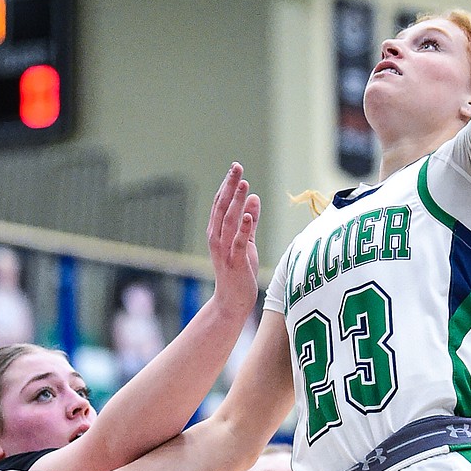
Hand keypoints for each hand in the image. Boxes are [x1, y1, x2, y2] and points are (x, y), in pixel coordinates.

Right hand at [206, 164, 260, 323]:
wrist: (232, 302)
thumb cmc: (238, 272)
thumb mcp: (245, 242)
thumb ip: (249, 221)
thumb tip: (253, 197)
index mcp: (217, 232)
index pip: (221, 204)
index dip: (227, 185)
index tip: (235, 168)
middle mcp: (217, 239)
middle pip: (222, 207)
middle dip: (230, 187)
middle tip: (237, 167)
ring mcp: (225, 251)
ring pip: (229, 221)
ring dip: (236, 202)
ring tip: (244, 184)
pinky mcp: (235, 262)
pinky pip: (238, 243)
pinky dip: (242, 228)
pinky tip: (246, 215)